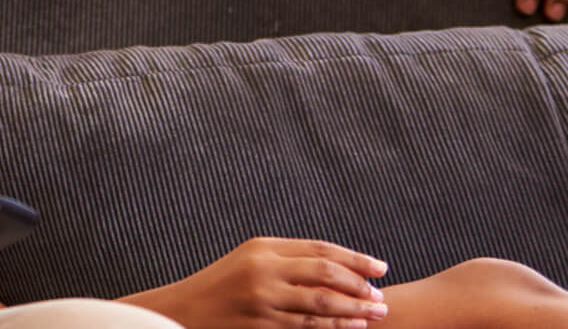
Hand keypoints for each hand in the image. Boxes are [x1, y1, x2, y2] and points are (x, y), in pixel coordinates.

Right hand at [145, 237, 389, 327]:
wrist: (186, 310)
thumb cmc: (223, 284)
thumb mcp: (250, 259)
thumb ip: (286, 259)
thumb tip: (335, 264)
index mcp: (263, 248)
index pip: (319, 249)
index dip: (353, 258)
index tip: (380, 267)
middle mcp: (264, 270)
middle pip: (325, 274)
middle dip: (359, 285)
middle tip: (381, 295)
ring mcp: (263, 300)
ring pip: (320, 303)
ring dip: (353, 309)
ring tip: (376, 313)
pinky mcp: (262, 325)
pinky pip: (306, 326)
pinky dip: (332, 326)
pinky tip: (351, 327)